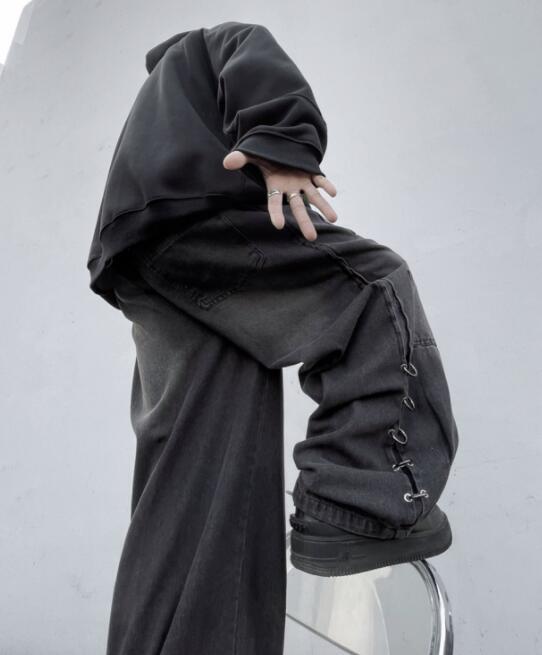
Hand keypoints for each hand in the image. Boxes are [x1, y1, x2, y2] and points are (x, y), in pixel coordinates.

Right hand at [223, 150, 337, 240]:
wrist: (280, 148)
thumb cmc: (265, 155)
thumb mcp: (252, 154)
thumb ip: (241, 159)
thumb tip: (226, 162)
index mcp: (274, 186)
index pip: (273, 203)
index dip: (275, 214)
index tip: (278, 226)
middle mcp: (290, 188)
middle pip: (297, 207)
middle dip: (305, 221)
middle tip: (311, 237)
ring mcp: (302, 182)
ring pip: (313, 197)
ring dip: (323, 207)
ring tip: (334, 219)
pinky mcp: (311, 174)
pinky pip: (320, 181)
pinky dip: (326, 186)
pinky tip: (333, 193)